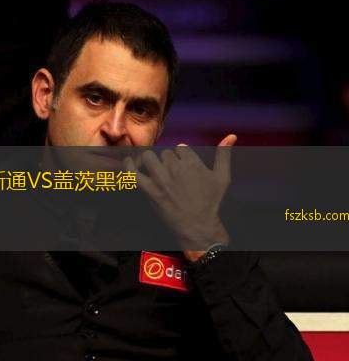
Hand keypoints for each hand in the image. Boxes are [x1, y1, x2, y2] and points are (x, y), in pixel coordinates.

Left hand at [125, 134, 236, 259]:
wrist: (197, 224)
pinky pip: (133, 173)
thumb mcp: (222, 177)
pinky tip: (128, 162)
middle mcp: (176, 168)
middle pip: (165, 153)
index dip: (180, 155)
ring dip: (150, 161)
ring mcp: (161, 179)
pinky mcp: (150, 190)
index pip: (180, 147)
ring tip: (154, 169)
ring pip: (149, 157)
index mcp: (192, 162)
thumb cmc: (210, 202)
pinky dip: (128, 165)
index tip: (182, 165)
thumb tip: (232, 136)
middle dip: (167, 161)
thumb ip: (224, 155)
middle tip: (170, 173)